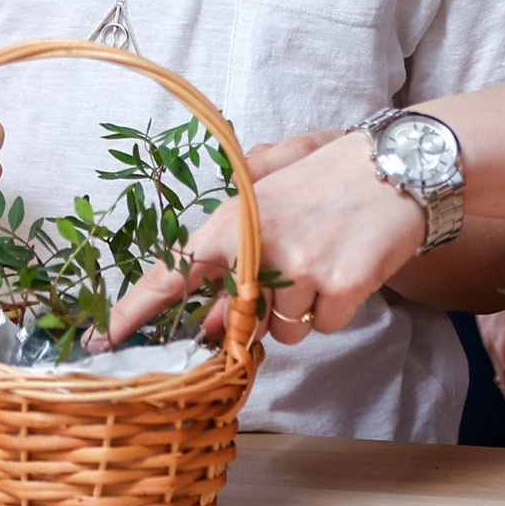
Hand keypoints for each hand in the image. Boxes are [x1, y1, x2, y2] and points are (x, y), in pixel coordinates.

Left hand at [109, 130, 425, 349]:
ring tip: (325, 259)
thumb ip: (232, 248)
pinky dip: (336, 308)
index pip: (171, 272)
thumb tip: (211, 316)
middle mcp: (260, 245)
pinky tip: (349, 267)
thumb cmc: (328, 177)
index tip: (105, 339)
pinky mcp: (341, 285)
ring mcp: (301, 267)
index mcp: (233, 219)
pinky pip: (324, 327)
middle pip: (235, 320)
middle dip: (254, 316)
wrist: (399, 166)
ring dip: (302, 309)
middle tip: (288, 275)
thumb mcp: (268, 192)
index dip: (135, 310)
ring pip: (284, 331)